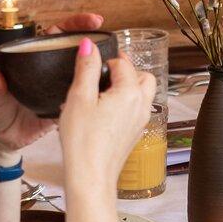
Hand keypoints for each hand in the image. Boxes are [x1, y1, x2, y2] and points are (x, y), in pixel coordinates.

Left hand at [0, 13, 105, 161]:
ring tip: (114, 66)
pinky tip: (106, 94)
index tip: (92, 21)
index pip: (56, 34)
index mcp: (31, 58)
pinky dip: (93, 96)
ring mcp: (59, 88)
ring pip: (82, 73)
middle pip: (75, 50)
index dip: (75, 25)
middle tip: (108, 40)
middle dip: (93, 42)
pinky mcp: (66, 108)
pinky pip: (82, 99)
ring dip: (98, 68)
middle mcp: (48, 70)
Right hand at [57, 37, 157, 187]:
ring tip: (102, 92)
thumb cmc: (83, 141)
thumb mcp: (79, 97)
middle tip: (101, 74)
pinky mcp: (135, 134)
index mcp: (130, 92)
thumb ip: (87, 68)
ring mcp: (141, 121)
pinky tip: (104, 112)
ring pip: (143, 93)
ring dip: (128, 86)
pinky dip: (126, 104)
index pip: (123, 62)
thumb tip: (90, 45)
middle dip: (125, 70)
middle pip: (142, 76)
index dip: (105, 60)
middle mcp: (141, 105)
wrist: (91, 176)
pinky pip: (137, 110)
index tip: (90, 65)